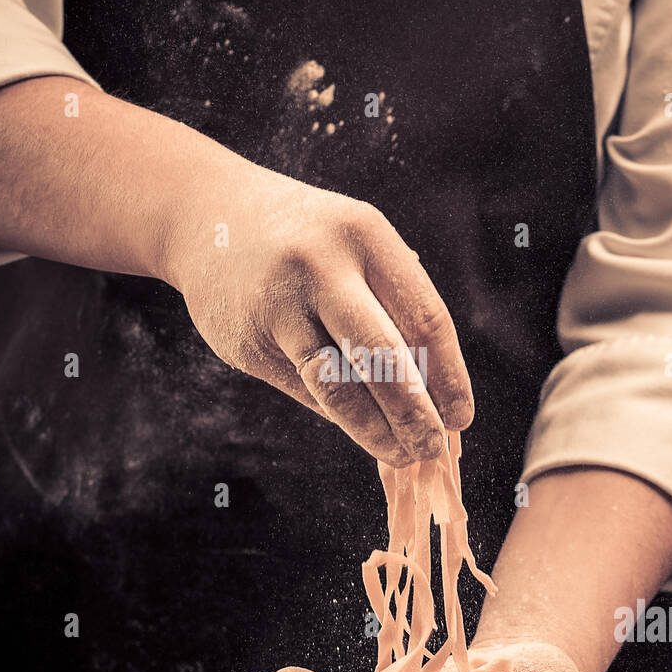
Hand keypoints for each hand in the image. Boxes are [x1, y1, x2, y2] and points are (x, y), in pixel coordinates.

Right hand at [175, 166, 472, 465]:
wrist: (211, 217)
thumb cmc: (310, 240)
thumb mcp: (357, 246)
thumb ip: (394, 304)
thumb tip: (434, 395)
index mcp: (364, 235)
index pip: (424, 318)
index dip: (449, 377)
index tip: (461, 417)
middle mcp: (321, 267)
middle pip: (383, 357)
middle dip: (415, 414)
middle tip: (433, 448)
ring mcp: (279, 306)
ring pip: (337, 386)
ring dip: (374, 430)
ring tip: (400, 454)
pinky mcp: (248, 341)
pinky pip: (305, 389)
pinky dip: (338, 413)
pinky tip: (359, 426)